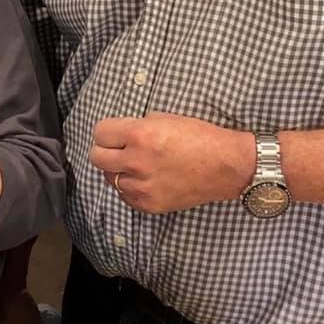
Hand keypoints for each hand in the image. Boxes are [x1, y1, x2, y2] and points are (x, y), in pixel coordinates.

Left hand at [91, 112, 254, 212]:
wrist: (226, 166)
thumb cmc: (199, 137)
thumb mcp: (165, 119)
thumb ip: (137, 126)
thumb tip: (120, 134)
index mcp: (140, 135)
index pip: (100, 133)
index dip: (107, 132)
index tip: (114, 134)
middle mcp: (136, 162)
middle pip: (97, 158)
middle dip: (106, 151)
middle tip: (118, 149)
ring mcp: (142, 187)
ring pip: (110, 179)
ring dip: (119, 170)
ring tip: (138, 165)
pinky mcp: (149, 205)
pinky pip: (125, 195)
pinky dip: (130, 187)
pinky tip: (146, 179)